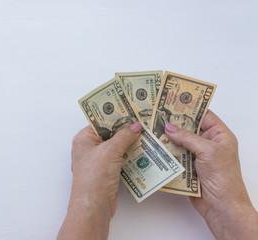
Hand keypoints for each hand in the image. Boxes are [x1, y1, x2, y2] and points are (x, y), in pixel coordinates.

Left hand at [57, 122, 141, 239]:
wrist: (93, 206)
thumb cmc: (95, 176)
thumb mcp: (110, 151)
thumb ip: (124, 136)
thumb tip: (135, 125)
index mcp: (84, 138)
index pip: (100, 121)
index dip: (116, 115)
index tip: (131, 109)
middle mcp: (89, 147)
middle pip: (109, 133)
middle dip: (125, 129)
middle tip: (143, 120)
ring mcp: (98, 160)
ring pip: (116, 146)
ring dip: (130, 142)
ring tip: (147, 133)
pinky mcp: (106, 171)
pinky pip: (120, 158)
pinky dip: (130, 155)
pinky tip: (144, 151)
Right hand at [165, 110, 257, 238]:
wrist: (221, 207)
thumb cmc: (224, 178)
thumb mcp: (208, 151)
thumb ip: (187, 137)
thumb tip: (169, 127)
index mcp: (219, 135)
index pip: (204, 115)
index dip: (189, 107)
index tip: (173, 101)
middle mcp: (208, 143)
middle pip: (188, 128)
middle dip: (174, 123)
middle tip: (157, 115)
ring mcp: (197, 156)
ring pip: (179, 142)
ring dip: (167, 139)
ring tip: (152, 130)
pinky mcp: (187, 168)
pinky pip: (175, 156)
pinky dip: (166, 153)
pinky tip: (155, 148)